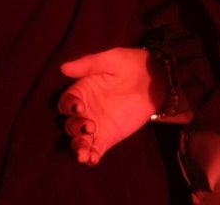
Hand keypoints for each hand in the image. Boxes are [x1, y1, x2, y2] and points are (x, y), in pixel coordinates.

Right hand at [57, 46, 166, 166]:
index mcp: (81, 91)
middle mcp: (85, 111)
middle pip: (70, 124)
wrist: (155, 78)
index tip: (79, 107)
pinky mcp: (108, 137)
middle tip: (89, 126)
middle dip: (75, 128)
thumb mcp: (112, 59)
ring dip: (78, 147)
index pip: (66, 102)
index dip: (68, 106)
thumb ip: (89, 63)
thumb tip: (64, 67)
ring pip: (79, 140)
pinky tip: (93, 159)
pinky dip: (91, 157)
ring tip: (83, 154)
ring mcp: (95, 126)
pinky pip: (96, 149)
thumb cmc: (130, 64)